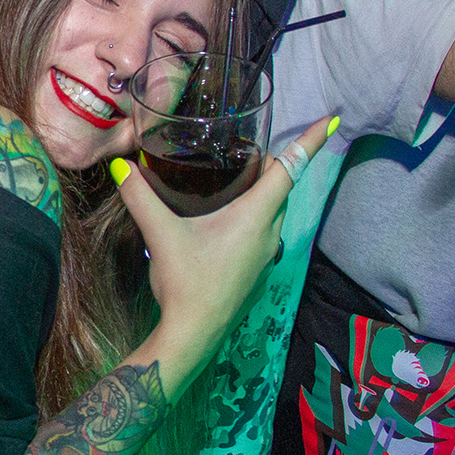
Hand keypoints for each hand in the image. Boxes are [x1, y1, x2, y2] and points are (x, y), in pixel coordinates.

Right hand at [118, 116, 334, 340]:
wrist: (192, 335)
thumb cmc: (185, 282)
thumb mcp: (161, 234)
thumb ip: (141, 197)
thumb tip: (121, 166)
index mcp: (255, 216)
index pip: (290, 168)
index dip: (311, 141)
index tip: (333, 119)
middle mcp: (269, 233)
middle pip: (281, 187)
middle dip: (270, 166)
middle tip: (241, 150)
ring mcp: (266, 256)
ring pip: (273, 212)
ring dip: (261, 194)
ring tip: (231, 181)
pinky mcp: (257, 273)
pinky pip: (264, 234)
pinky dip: (254, 219)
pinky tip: (223, 224)